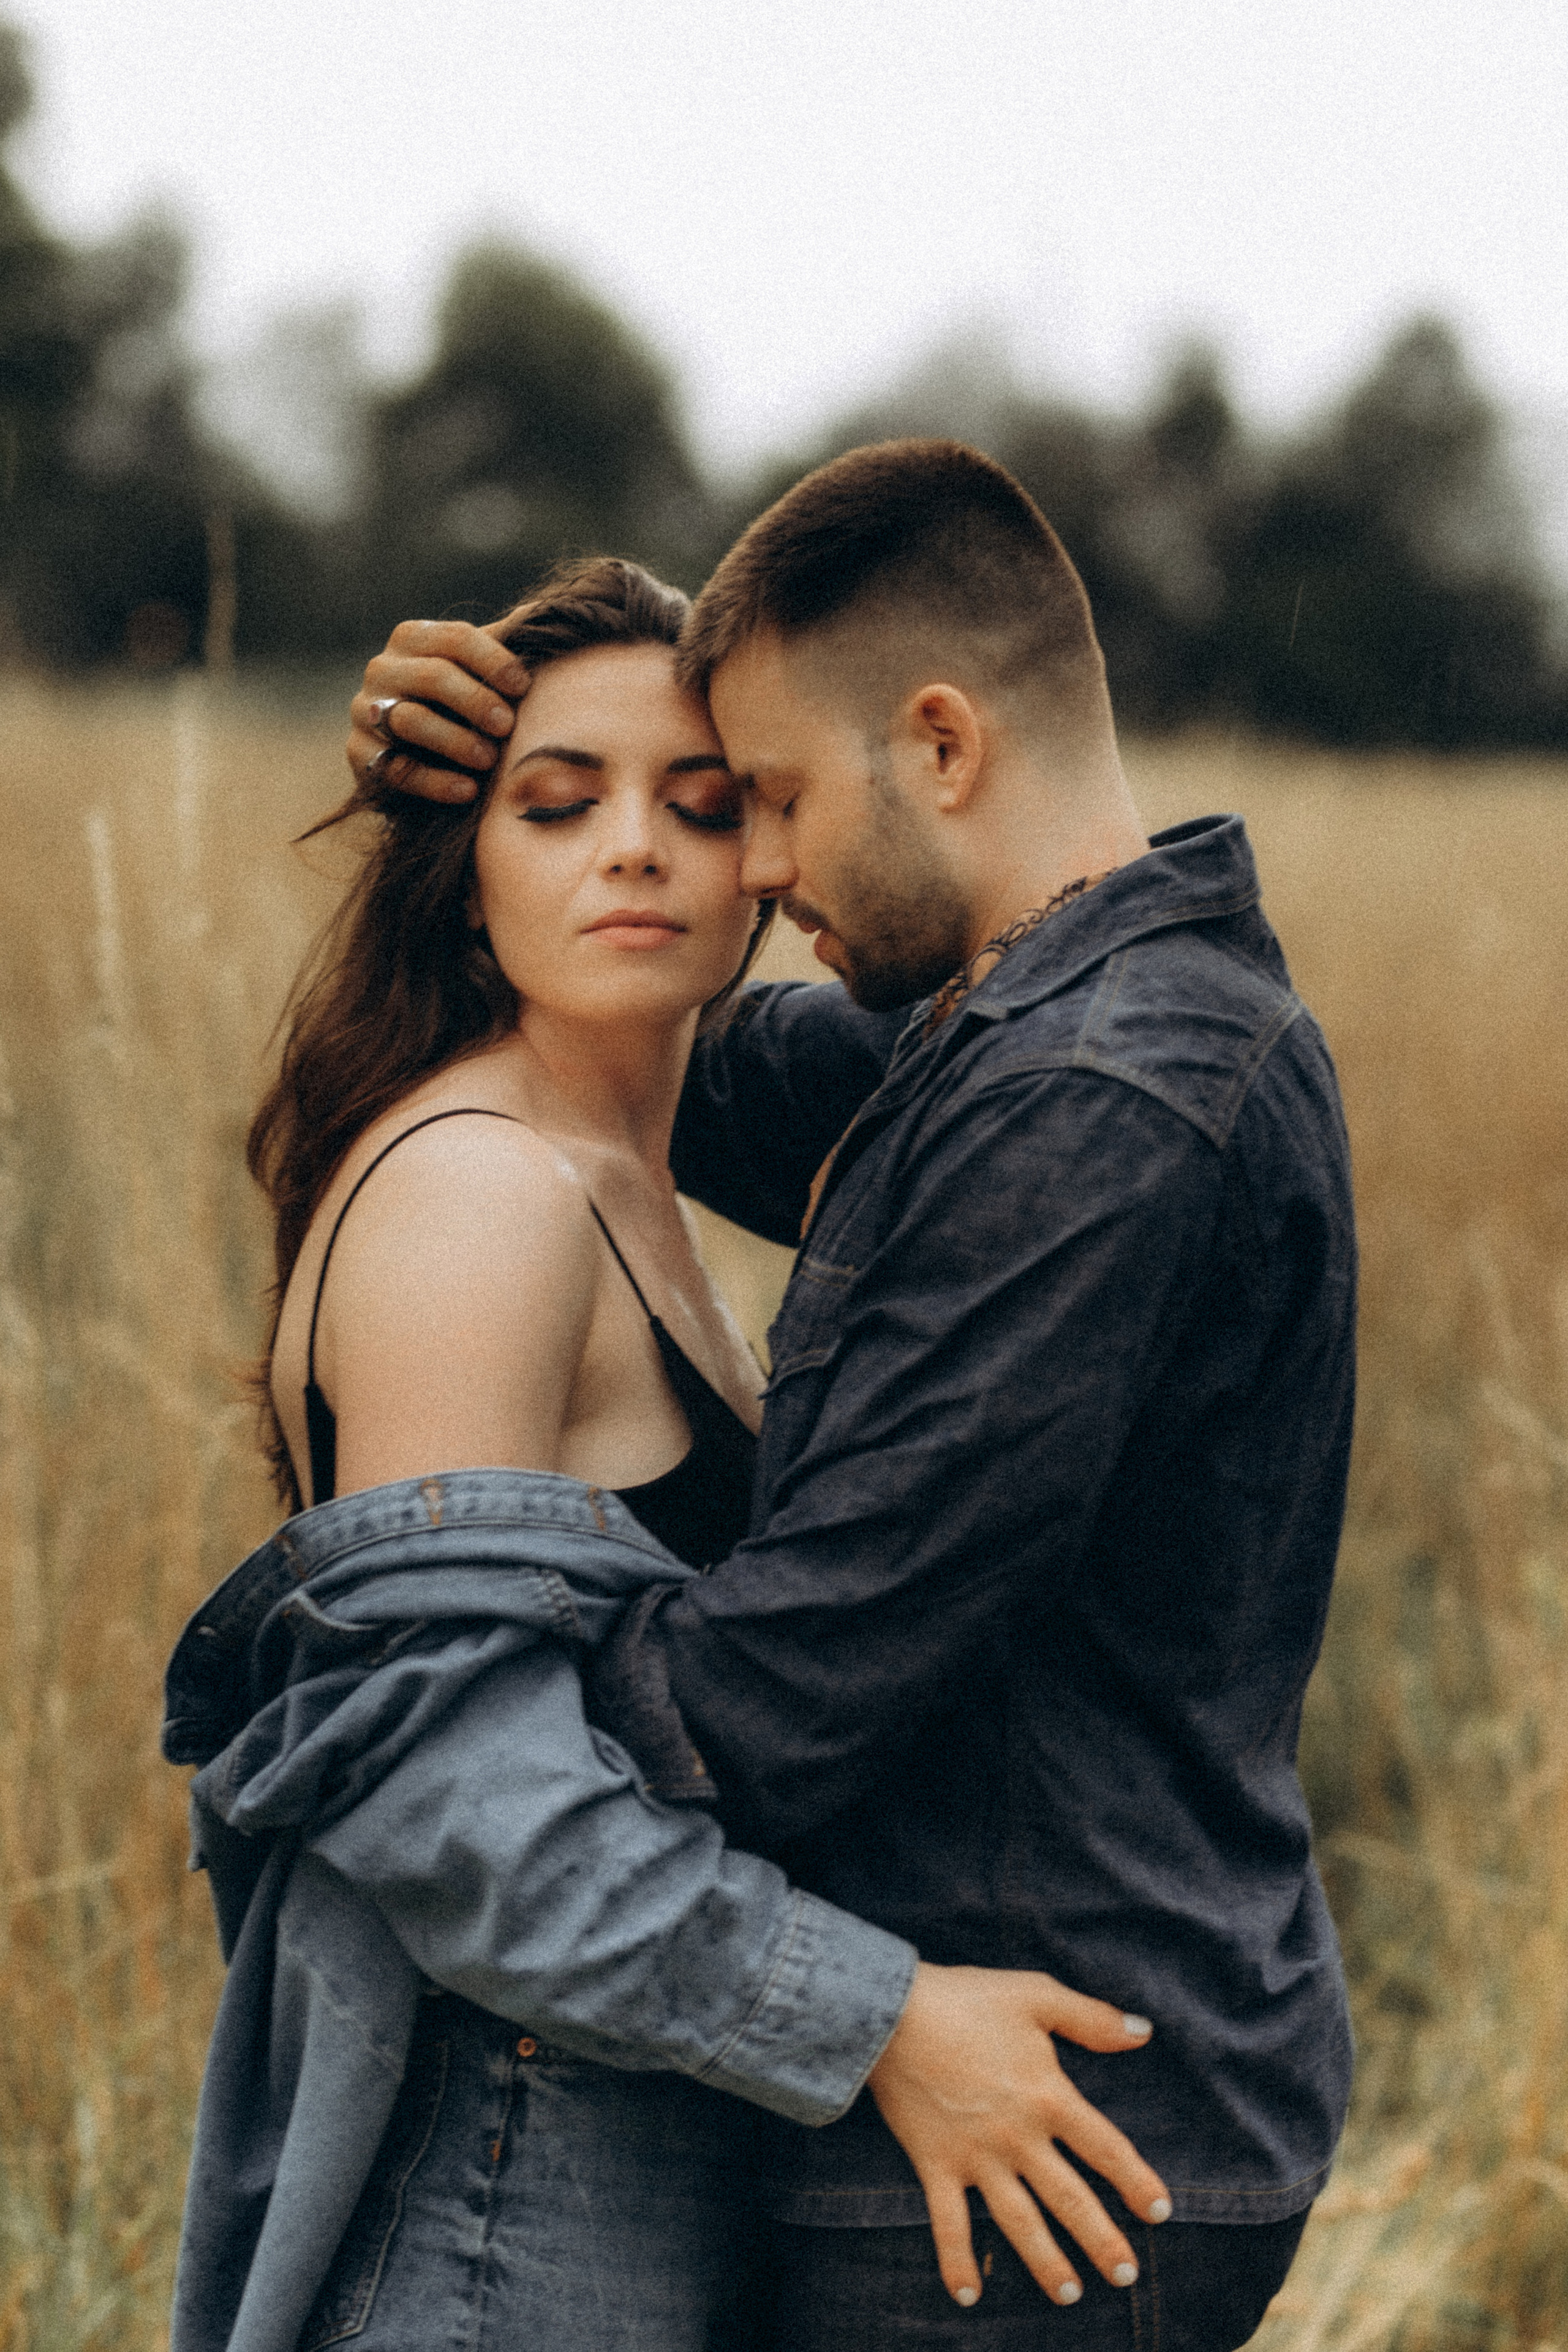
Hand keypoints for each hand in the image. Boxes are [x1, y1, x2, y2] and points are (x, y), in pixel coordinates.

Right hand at [346, 617, 531, 804]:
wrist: (411, 754)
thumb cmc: (456, 703)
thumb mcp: (475, 669)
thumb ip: (503, 644)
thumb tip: (544, 615)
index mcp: (413, 638)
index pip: (455, 638)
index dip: (493, 660)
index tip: (524, 686)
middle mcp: (383, 668)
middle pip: (433, 676)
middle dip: (476, 701)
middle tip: (508, 725)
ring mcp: (366, 710)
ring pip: (412, 720)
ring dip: (457, 741)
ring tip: (490, 760)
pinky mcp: (359, 753)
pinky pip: (397, 769)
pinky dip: (436, 782)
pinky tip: (468, 790)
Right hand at [866, 1962, 1170, 2309]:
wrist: (893, 2012)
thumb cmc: (968, 1999)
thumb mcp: (1037, 1995)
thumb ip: (1093, 2019)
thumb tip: (1145, 2034)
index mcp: (1048, 2096)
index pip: (1105, 2149)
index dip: (1136, 2181)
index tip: (1160, 2211)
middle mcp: (1018, 2138)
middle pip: (1070, 2199)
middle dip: (1101, 2240)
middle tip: (1125, 2275)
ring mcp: (976, 2157)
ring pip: (1019, 2222)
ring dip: (1046, 2262)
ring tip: (1070, 2295)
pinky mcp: (936, 2165)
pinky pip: (948, 2224)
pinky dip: (957, 2261)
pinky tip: (969, 2296)